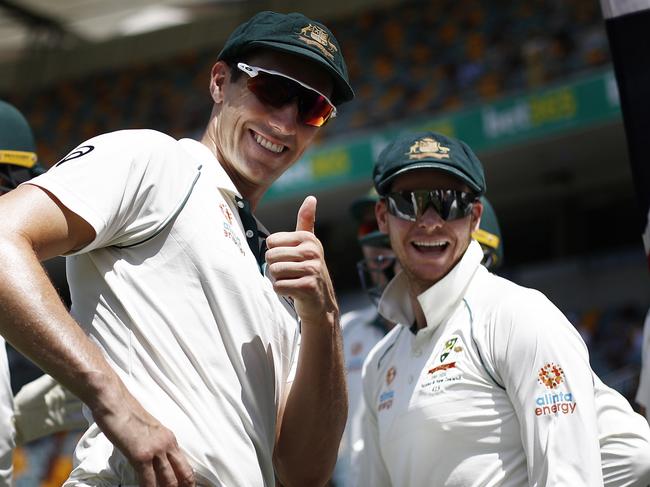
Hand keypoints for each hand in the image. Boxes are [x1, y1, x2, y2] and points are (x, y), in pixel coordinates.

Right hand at [91, 380, 194, 486]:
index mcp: (170, 439)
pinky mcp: (141, 455)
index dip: (188, 482)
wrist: (115, 403)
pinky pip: (148, 481)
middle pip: (183, 475)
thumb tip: (155, 463)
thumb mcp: (149, 431)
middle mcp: (167, 444)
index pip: (185, 466)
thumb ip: (156, 446)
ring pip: (169, 481)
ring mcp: (155, 450)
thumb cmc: (127, 416)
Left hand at [265, 196, 338, 326]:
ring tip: (292, 281)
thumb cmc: (309, 269)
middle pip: (270, 257)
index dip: (275, 254)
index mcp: (308, 238)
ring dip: (278, 280)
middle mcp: (312, 251)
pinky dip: (282, 291)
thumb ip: (306, 221)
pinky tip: (293, 291)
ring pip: (273, 272)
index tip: (290, 260)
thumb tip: (311, 197)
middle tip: (290, 273)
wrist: (321, 301)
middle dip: (274, 268)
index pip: (271, 242)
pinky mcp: (308, 286)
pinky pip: (278, 286)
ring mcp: (312, 269)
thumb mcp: (308, 244)